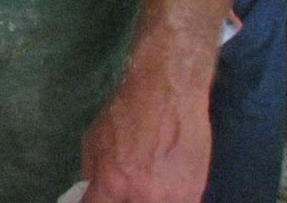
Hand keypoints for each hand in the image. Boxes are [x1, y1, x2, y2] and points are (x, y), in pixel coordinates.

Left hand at [78, 71, 210, 202]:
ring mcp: (171, 199)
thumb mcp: (94, 138)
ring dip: (145, 199)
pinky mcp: (194, 194)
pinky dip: (167, 198)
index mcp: (112, 182)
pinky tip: (162, 185)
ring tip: (144, 184)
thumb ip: (92, 172)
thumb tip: (92, 191)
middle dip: (121, 199)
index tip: (97, 199)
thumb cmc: (126, 111)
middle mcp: (142, 197)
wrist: (167, 95)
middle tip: (123, 187)